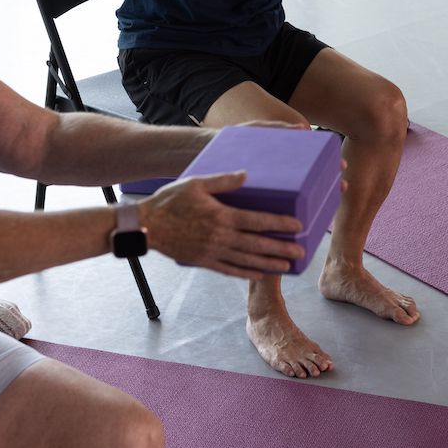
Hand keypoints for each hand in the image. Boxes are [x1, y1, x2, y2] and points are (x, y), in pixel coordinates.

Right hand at [139, 171, 303, 278]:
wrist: (146, 226)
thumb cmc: (170, 201)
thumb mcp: (196, 183)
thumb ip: (223, 180)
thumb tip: (246, 174)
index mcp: (221, 216)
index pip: (257, 221)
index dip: (279, 224)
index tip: (297, 226)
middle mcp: (220, 237)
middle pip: (258, 244)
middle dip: (281, 248)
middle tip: (301, 252)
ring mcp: (213, 252)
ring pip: (247, 260)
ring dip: (269, 263)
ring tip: (287, 266)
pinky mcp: (205, 262)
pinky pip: (231, 270)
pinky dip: (247, 272)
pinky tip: (260, 273)